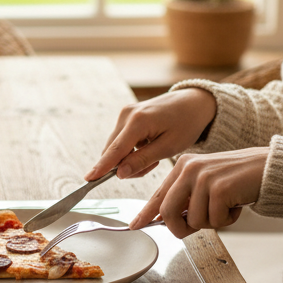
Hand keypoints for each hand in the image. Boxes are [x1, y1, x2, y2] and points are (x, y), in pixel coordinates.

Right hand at [86, 88, 217, 181]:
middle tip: (151, 167)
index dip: (102, 167)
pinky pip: (121, 140)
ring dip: (129, 159)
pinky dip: (131, 150)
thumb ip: (142, 160)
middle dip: (126, 166)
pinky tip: (149, 147)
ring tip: (153, 157)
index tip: (88, 179)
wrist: (194, 103)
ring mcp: (125, 113)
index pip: (116, 150)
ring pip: (116, 147)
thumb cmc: (186, 124)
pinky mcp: (126, 115)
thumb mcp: (169, 147)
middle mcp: (127, 114)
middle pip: (113, 151)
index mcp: (138, 121)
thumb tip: (120, 174)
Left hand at [130, 147, 269, 236]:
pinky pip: (214, 221)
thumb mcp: (207, 183)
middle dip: (180, 228)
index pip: (159, 194)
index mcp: (183, 166)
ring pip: (193, 221)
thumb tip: (162, 219)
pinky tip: (236, 205)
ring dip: (212, 222)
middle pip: (168, 212)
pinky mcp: (219, 189)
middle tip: (193, 229)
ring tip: (226, 206)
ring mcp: (203, 178)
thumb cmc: (239, 179)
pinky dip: (227, 220)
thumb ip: (186, 197)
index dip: (146, 213)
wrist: (272, 168)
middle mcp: (189, 168)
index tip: (135, 225)